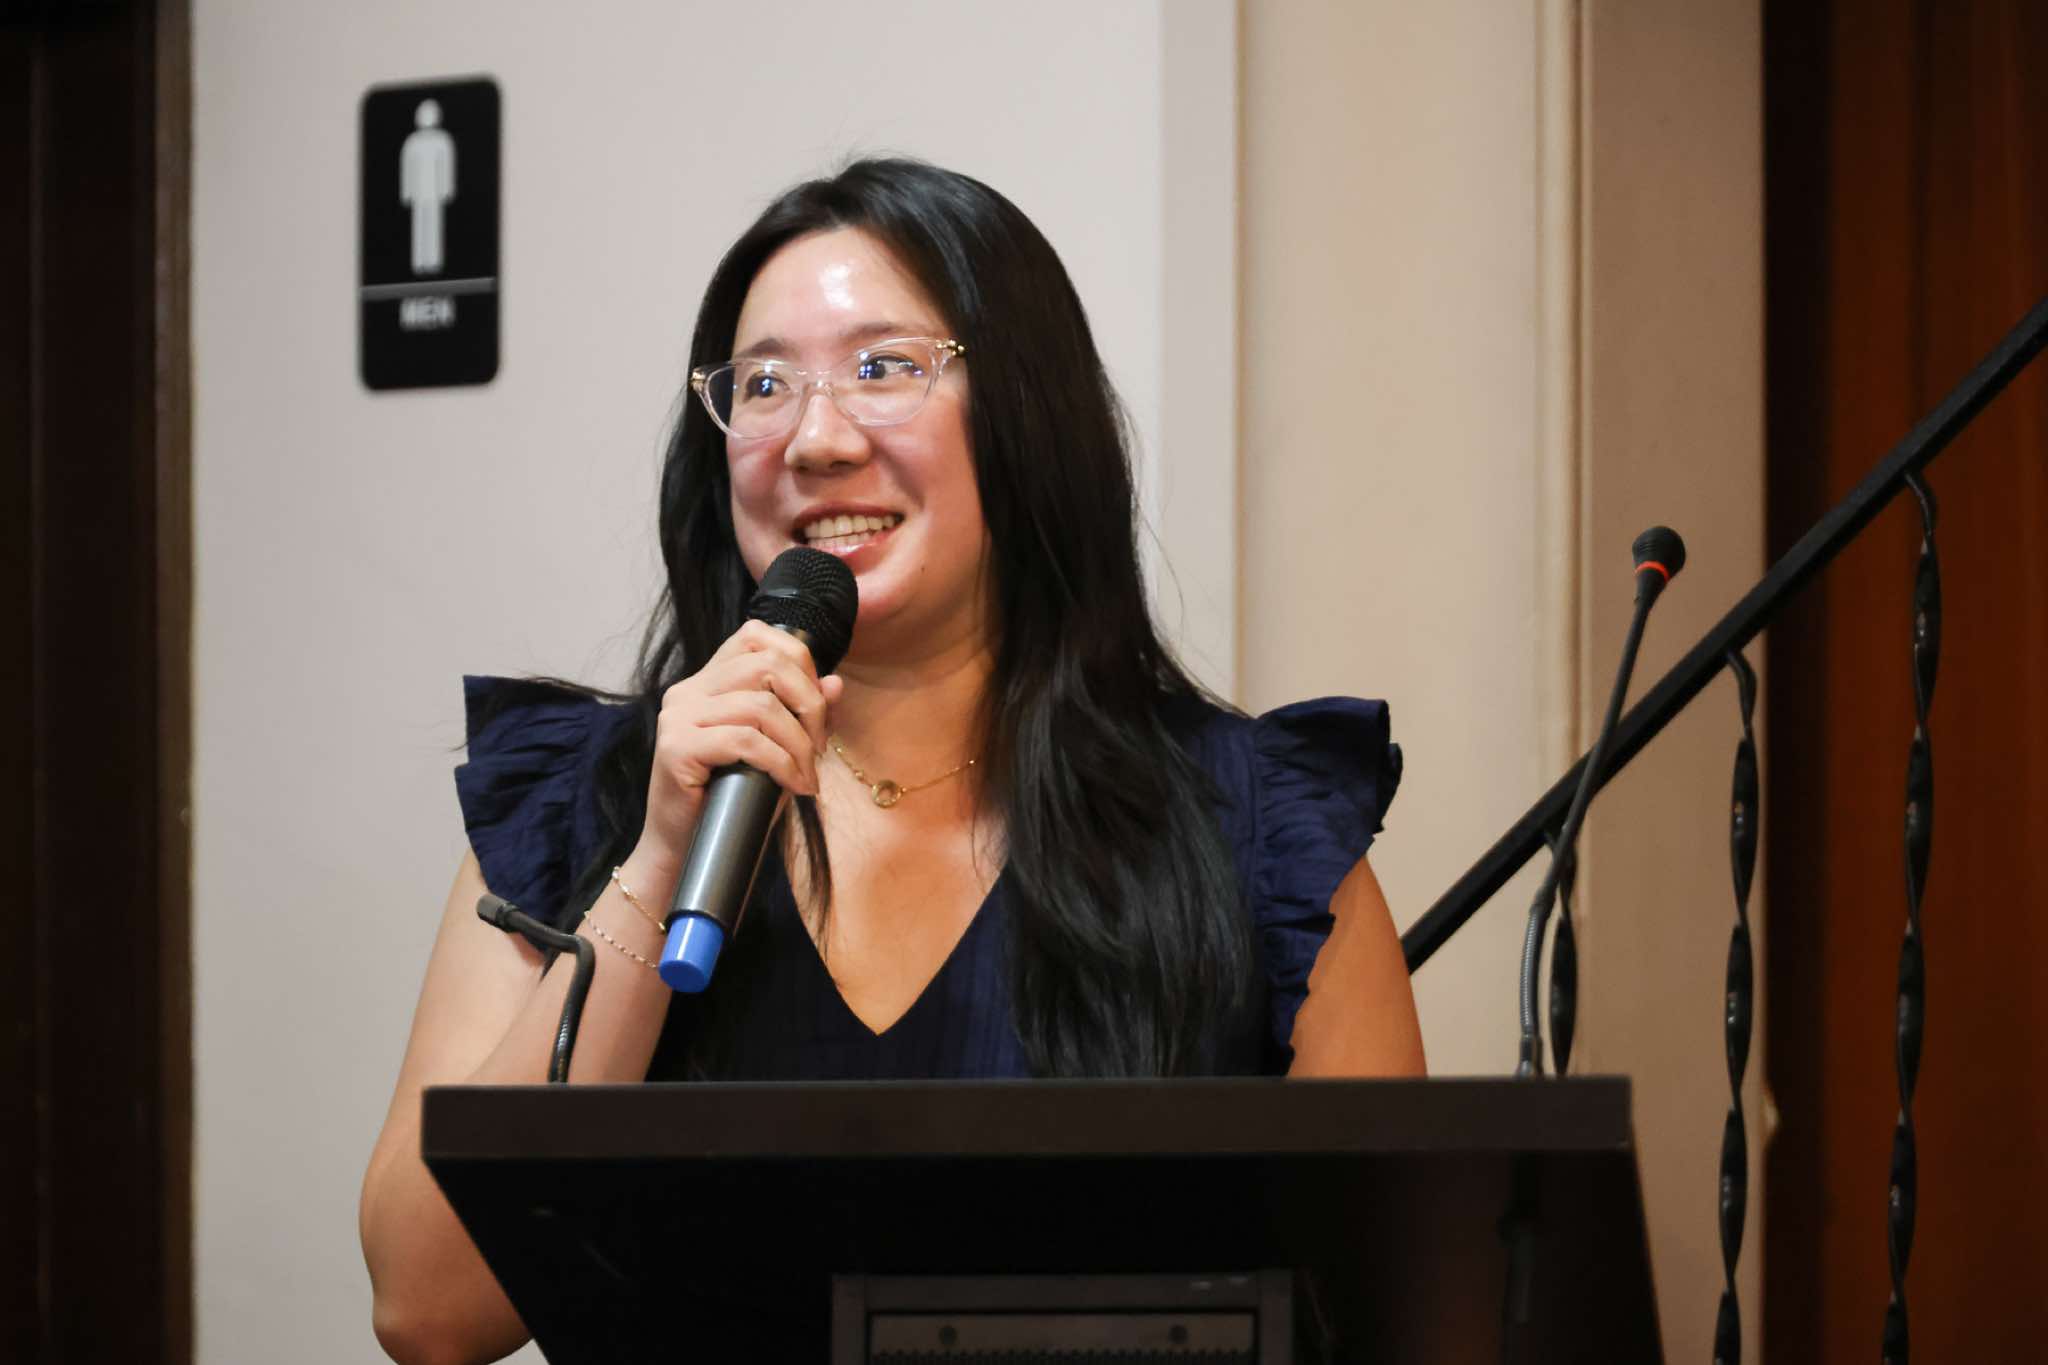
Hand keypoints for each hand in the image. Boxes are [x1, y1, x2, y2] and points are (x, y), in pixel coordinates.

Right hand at [634, 620, 844, 870]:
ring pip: (761, 706)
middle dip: (809, 704)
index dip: (798, 661)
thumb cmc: (731, 800)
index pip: (755, 636)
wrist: (684, 851)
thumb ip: (801, 715)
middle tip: (820, 747)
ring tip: (807, 775)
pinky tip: (794, 786)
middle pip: (766, 664)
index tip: (815, 708)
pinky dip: (781, 764)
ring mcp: (678, 717)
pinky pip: (745, 741)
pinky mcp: (676, 747)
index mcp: (707, 682)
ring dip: (799, 744)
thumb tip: (835, 683)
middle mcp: (688, 690)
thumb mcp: (776, 752)